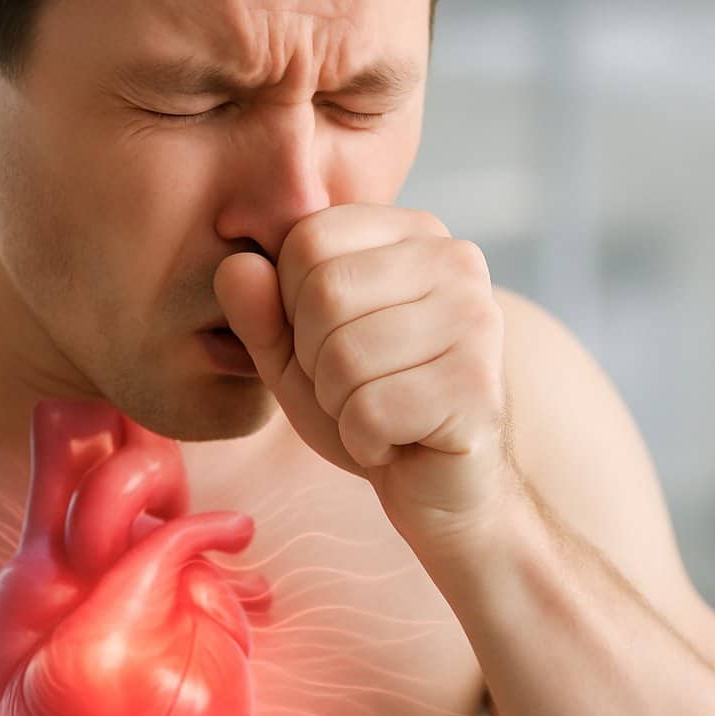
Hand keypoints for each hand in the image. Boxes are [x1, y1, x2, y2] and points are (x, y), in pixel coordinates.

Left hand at [214, 203, 517, 552]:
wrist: (436, 483)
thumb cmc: (366, 402)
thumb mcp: (293, 351)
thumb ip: (258, 308)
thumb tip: (236, 266)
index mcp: (412, 232)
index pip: (307, 238)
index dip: (291, 305)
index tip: (330, 341)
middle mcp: (455, 260)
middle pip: (324, 292)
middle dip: (315, 360)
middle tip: (356, 386)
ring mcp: (475, 320)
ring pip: (344, 356)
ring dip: (340, 405)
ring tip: (379, 411)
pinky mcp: (478, 386)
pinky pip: (371, 411)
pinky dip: (365, 440)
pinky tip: (398, 440)